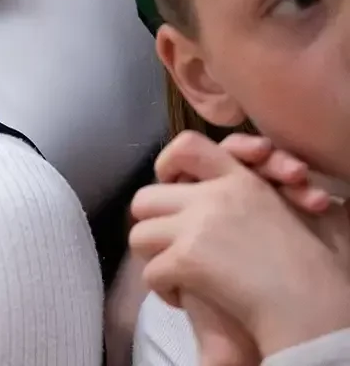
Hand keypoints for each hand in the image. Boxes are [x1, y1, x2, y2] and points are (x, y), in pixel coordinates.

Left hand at [130, 132, 349, 357]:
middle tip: (170, 245)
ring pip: (139, 235)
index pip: (187, 147)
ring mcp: (197, 227)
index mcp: (240, 180)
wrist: (314, 307)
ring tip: (178, 275)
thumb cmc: (314, 267)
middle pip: (145, 197)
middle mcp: (214, 197)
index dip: (168, 163)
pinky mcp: (188, 259)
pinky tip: (186, 298)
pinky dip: (164, 290)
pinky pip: (151, 273)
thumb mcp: (295, 211)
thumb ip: (262, 190)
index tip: (172, 184)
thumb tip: (232, 184)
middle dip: (153, 223)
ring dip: (155, 259)